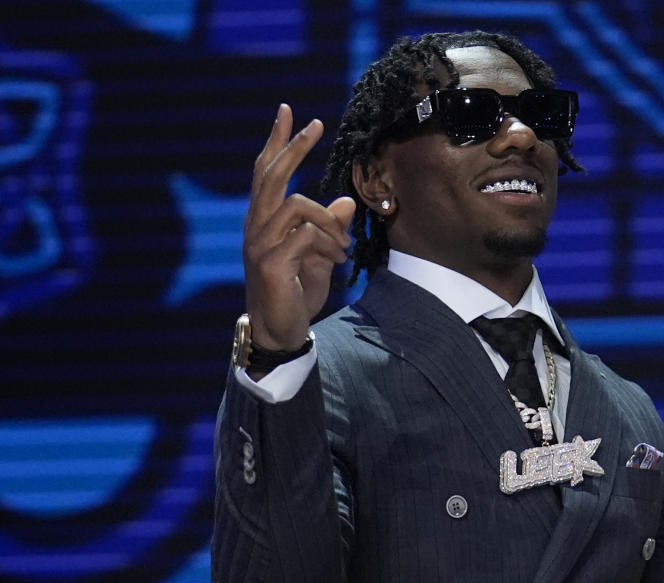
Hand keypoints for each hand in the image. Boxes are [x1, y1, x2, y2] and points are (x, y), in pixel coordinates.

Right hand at [243, 104, 355, 350]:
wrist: (280, 329)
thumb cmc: (296, 291)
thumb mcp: (318, 254)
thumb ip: (328, 228)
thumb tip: (346, 202)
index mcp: (263, 221)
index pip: (265, 172)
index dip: (276, 142)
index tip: (287, 110)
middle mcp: (256, 226)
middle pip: (272, 175)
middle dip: (294, 146)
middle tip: (316, 124)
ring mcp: (260, 244)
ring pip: (298, 205)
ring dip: (330, 222)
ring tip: (342, 246)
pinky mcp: (270, 262)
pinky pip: (306, 235)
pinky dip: (329, 243)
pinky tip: (337, 259)